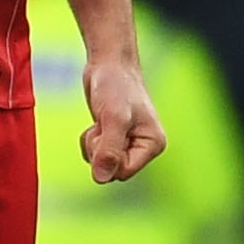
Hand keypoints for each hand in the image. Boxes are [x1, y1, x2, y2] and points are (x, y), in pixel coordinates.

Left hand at [77, 49, 164, 184]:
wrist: (108, 64)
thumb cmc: (115, 86)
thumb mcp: (113, 118)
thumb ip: (109, 150)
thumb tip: (101, 179)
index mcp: (153, 145)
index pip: (123, 172)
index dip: (107, 158)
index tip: (105, 134)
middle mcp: (144, 147)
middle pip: (111, 170)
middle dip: (99, 150)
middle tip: (102, 126)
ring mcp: (129, 143)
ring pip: (102, 163)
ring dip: (93, 144)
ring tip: (100, 122)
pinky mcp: (114, 138)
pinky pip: (96, 154)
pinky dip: (90, 140)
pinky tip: (97, 123)